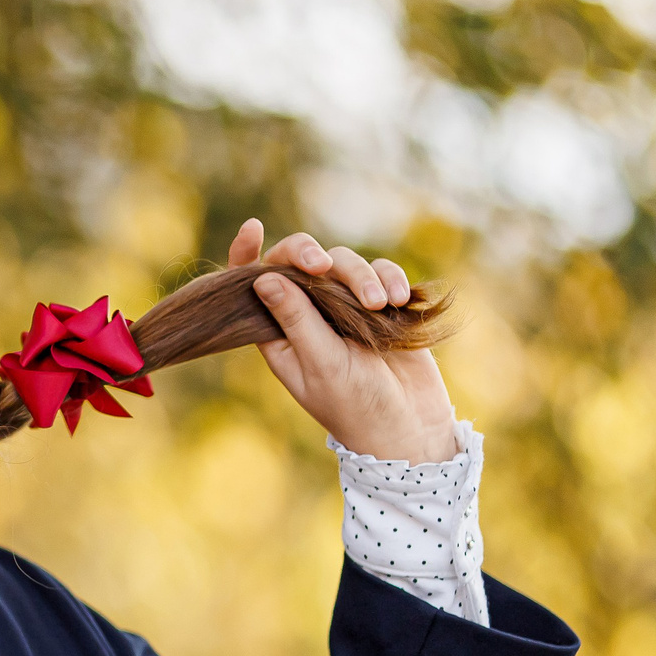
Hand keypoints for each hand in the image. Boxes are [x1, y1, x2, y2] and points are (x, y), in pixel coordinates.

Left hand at [228, 219, 459, 464]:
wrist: (408, 427)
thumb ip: (296, 320)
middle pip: (300, 262)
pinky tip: (399, 298)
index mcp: (279, 333)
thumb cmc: (355, 405)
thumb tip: (261, 278)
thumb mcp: (321, 364)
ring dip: (361, 275)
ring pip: (343, 263)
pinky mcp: (382, 305)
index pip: (254, 285)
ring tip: (380, 304)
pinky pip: (381, 273)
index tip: (253, 228)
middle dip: (311, 255)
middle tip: (323, 266)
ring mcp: (345, 308)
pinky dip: (390, 278)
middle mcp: (308, 315)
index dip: (247, 254)